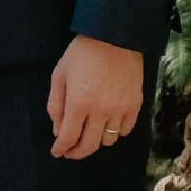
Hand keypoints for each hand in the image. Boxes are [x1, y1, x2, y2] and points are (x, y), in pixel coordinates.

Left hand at [47, 35, 144, 159]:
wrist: (114, 37)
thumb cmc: (83, 53)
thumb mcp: (60, 74)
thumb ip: (56, 104)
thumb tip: (58, 129)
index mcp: (79, 103)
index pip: (68, 137)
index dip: (61, 149)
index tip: (57, 152)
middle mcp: (101, 111)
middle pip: (89, 145)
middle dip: (77, 153)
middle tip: (70, 151)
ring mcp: (120, 109)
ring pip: (108, 141)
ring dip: (96, 142)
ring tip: (90, 134)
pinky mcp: (135, 105)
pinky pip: (125, 130)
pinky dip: (116, 133)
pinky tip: (108, 125)